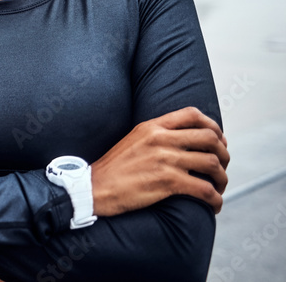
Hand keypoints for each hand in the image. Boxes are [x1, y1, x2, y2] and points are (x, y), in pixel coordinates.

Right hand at [91, 106, 229, 214]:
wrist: (94, 188)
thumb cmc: (114, 168)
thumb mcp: (134, 140)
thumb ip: (157, 135)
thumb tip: (185, 140)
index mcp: (152, 126)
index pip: (193, 114)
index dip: (213, 126)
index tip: (218, 140)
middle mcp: (160, 139)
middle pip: (210, 138)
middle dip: (225, 154)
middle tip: (222, 168)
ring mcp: (165, 160)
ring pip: (212, 163)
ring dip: (222, 179)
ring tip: (219, 189)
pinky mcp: (167, 182)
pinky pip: (205, 189)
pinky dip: (215, 199)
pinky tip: (213, 205)